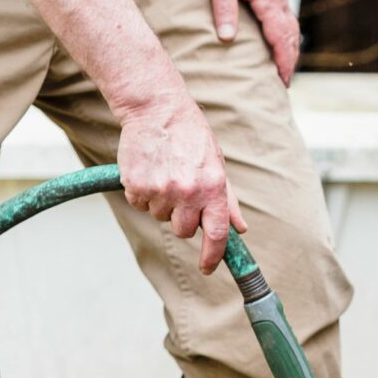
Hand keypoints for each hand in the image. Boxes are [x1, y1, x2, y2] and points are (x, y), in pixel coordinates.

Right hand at [117, 84, 242, 274]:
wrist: (157, 109)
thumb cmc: (190, 135)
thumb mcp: (217, 164)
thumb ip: (228, 200)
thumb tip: (240, 229)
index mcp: (213, 187)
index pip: (217, 233)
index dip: (212, 256)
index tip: (207, 267)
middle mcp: (188, 192)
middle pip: (183, 230)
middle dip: (182, 218)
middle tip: (180, 192)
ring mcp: (160, 190)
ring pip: (159, 216)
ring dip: (161, 202)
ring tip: (164, 173)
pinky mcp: (136, 185)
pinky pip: (139, 203)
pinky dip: (142, 193)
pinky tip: (149, 171)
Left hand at [202, 0, 300, 86]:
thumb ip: (224, 6)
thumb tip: (227, 38)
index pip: (281, 36)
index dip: (283, 61)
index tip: (283, 82)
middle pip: (290, 34)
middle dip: (290, 60)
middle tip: (283, 85)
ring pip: (289, 24)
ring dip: (288, 47)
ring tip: (281, 68)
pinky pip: (283, 14)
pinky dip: (283, 32)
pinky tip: (274, 38)